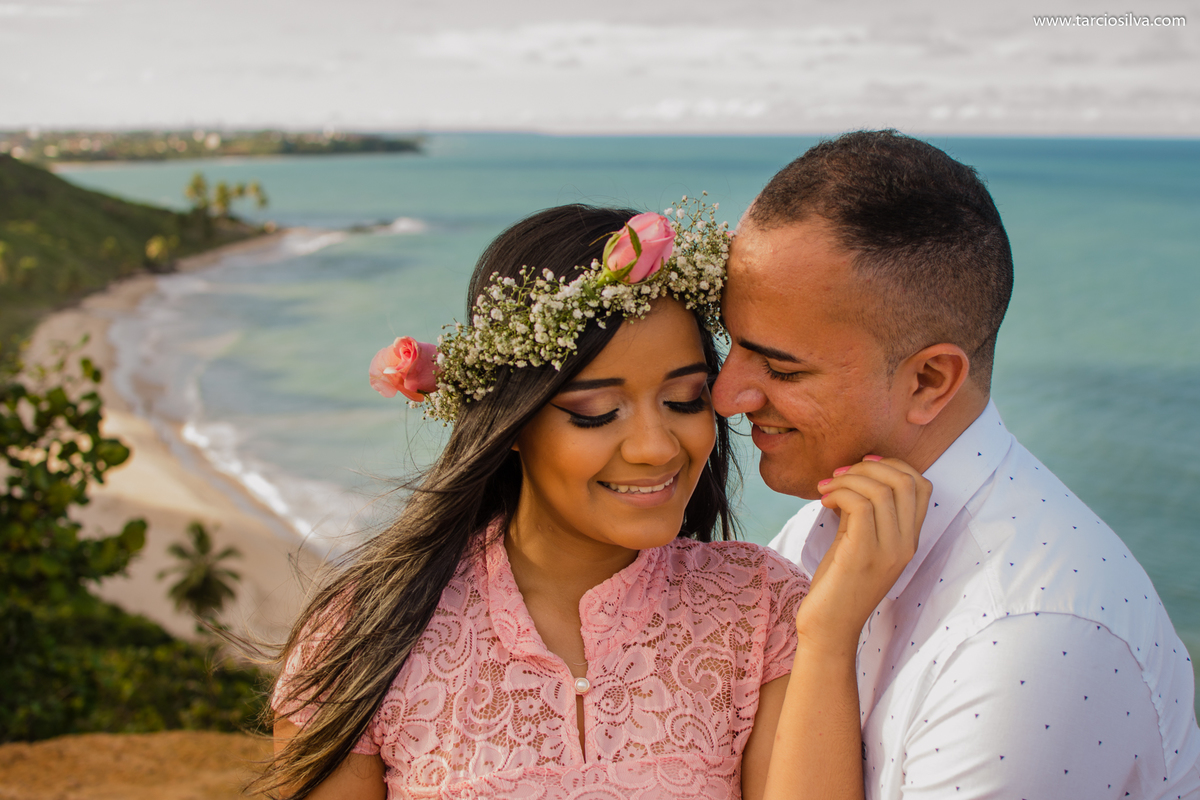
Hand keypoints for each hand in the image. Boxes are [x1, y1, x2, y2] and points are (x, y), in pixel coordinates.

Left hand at [795, 456, 931, 655]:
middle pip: (905, 481)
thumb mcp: (857, 541)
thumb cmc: (839, 583)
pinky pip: (860, 506)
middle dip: (868, 466)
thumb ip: (863, 512)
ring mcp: (887, 552)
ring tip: (825, 487)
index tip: (861, 467)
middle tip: (838, 475)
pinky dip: (839, 493)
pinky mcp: (862, 556)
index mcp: (909, 540)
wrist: (829, 628)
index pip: (922, 486)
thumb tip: (854, 477)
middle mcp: (905, 544)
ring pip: (881, 490)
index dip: (893, 465)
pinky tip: (823, 500)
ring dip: (848, 478)